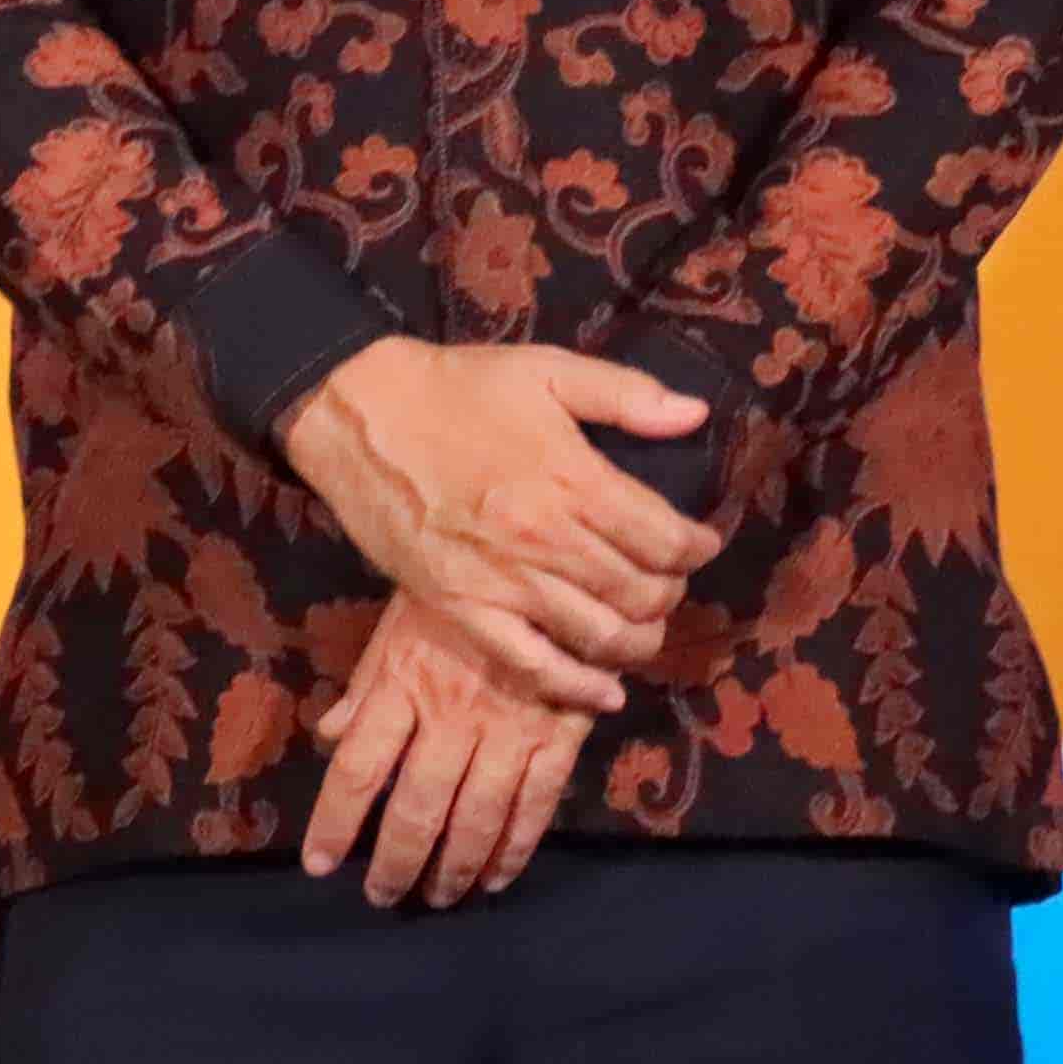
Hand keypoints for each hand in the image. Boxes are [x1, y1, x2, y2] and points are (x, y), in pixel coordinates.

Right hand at [277, 340, 710, 713]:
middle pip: (640, 592)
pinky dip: (577, 687)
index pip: (664, 537)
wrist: (361, 414)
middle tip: (670, 582)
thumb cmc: (457, 388)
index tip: (701, 544)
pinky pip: (531, 665)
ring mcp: (503, 582)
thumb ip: (626, 395)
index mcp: (574, 478)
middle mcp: (546, 540)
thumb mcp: (547, 370)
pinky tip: (605, 693)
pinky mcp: (462, 609)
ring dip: (638, 640)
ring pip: (599, 635)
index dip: (696, 547)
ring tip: (645, 627)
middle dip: (670, 593)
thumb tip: (696, 415)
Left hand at [301, 594, 593, 908]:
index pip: (358, 768)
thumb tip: (330, 738)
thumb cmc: (463, 594)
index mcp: (403, 683)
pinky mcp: (558, 736)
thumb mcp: (402, 623)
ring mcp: (509, 729)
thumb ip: (367, 685)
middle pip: (417, 807)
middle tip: (383, 897)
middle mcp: (451, 714)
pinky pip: (534, 808)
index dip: (334, 823)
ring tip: (437, 897)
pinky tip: (496, 878)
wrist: (551, 561)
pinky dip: (514, 851)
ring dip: (454, 869)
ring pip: (476, 818)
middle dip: (397, 863)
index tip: (319, 865)